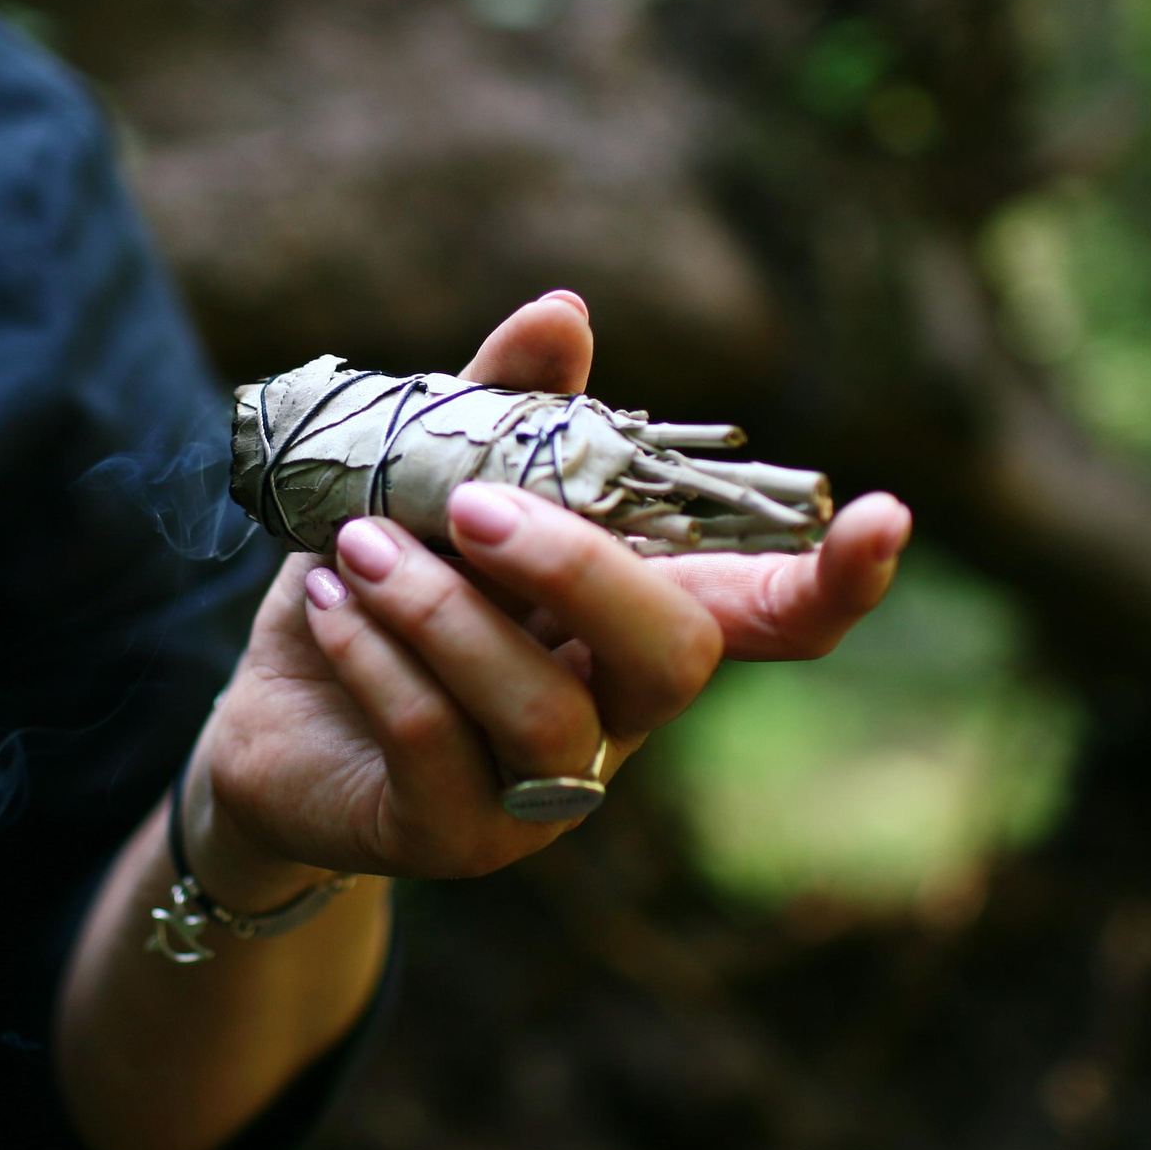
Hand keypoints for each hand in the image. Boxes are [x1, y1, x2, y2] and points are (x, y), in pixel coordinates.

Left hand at [184, 292, 912, 907]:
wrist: (266, 714)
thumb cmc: (371, 587)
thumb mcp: (421, 481)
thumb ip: (496, 407)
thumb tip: (564, 311)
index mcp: (633, 619)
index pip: (771, 614)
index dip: (834, 580)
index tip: (884, 515)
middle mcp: (614, 712)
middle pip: (671, 658)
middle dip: (579, 569)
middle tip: (469, 507)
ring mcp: (540, 793)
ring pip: (543, 711)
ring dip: (439, 612)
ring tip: (351, 547)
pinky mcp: (449, 839)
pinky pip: (435, 748)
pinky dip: (375, 658)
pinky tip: (321, 602)